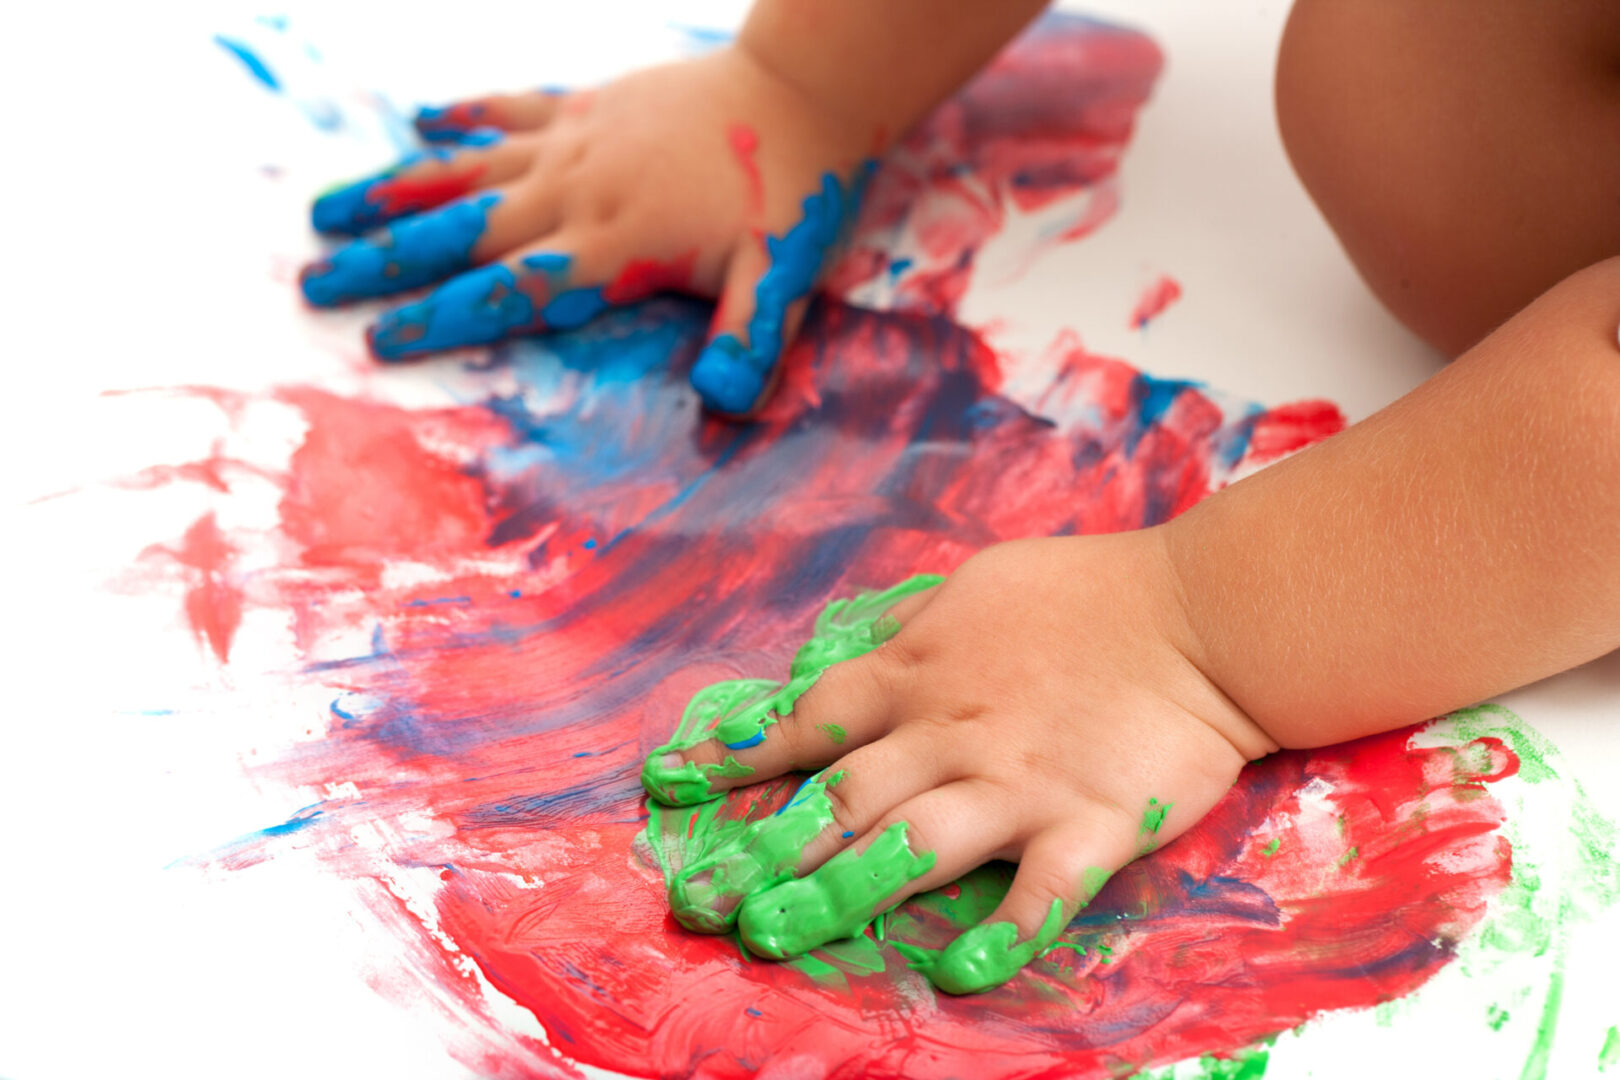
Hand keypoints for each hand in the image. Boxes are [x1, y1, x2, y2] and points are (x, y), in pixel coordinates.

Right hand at [299, 46, 877, 413]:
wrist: (803, 86)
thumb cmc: (794, 190)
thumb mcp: (781, 277)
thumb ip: (747, 342)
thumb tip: (725, 409)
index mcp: (613, 243)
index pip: (509, 290)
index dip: (440, 317)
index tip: (377, 340)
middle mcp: (575, 190)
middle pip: (461, 233)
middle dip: (383, 263)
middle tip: (311, 284)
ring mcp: (575, 141)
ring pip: (464, 170)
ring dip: (393, 191)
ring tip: (324, 210)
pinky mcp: (587, 104)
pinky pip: (508, 109)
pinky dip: (464, 116)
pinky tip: (421, 120)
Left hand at [642, 532, 1278, 993]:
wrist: (1202, 613)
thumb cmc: (1083, 594)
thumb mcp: (974, 589)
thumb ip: (905, 633)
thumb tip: (841, 660)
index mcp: (919, 673)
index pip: (809, 717)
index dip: (736, 754)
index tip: (668, 787)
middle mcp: (952, 732)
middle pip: (842, 796)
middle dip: (764, 850)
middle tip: (700, 899)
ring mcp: (1018, 783)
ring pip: (913, 845)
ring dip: (839, 893)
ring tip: (772, 936)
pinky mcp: (1090, 825)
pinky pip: (1037, 894)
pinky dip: (998, 937)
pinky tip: (949, 979)